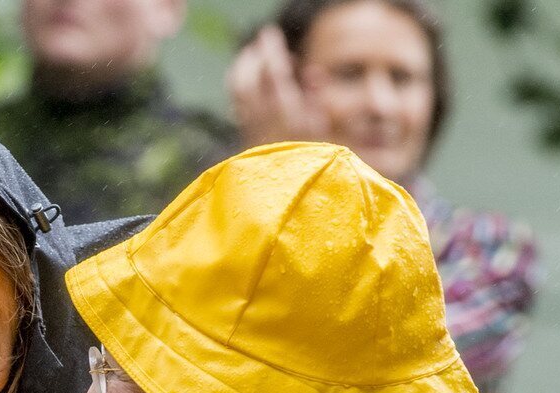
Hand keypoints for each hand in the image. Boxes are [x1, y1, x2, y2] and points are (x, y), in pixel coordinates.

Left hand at [228, 26, 327, 149]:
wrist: (288, 192)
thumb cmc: (313, 158)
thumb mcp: (322, 126)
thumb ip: (316, 96)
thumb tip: (310, 74)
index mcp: (287, 114)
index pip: (274, 72)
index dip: (271, 50)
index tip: (269, 33)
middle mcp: (263, 119)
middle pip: (248, 78)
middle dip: (253, 57)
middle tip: (260, 45)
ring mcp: (250, 128)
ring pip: (238, 90)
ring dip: (242, 68)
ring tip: (250, 57)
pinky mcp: (244, 136)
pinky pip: (237, 103)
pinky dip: (240, 85)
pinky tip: (248, 81)